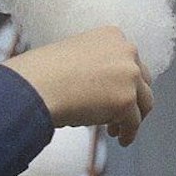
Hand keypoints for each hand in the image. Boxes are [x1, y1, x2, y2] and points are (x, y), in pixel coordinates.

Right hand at [5, 26, 154, 144]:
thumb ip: (94, 65)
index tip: (116, 93)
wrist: (32, 86)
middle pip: (142, 80)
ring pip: (143, 101)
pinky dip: (129, 133)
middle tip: (120, 113)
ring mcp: (129, 75)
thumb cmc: (41, 74)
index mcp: (112, 36)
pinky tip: (122, 140)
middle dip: (133, 97)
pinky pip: (133, 122)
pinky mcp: (125, 100)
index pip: (128, 61)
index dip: (124, 80)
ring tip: (117, 130)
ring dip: (133, 116)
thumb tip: (101, 89)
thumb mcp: (74, 56)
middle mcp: (126, 51)